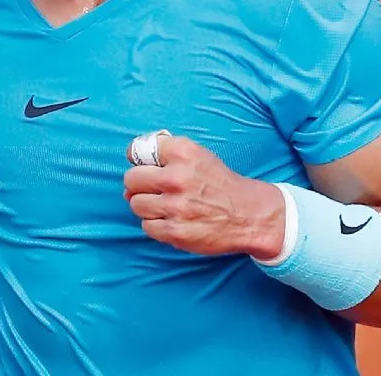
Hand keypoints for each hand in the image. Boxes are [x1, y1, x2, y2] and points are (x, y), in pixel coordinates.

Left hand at [123, 132, 285, 258]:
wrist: (249, 215)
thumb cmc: (220, 184)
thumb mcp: (198, 156)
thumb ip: (167, 153)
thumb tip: (132, 166)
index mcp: (183, 153)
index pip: (138, 149)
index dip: (138, 159)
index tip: (144, 166)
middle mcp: (176, 177)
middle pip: (131, 179)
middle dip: (138, 185)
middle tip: (153, 190)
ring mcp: (175, 206)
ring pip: (136, 204)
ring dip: (147, 207)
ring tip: (166, 206)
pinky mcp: (175, 231)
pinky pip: (147, 227)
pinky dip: (156, 225)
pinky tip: (172, 220)